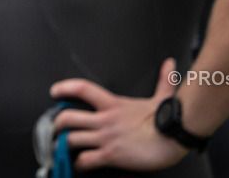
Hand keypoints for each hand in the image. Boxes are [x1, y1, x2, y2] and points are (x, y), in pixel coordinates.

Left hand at [50, 58, 188, 171]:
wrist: (175, 138)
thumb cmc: (167, 120)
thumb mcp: (162, 97)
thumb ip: (163, 80)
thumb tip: (169, 63)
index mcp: (113, 104)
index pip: (82, 89)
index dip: (65, 88)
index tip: (54, 91)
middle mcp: (105, 120)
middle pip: (68, 118)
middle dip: (56, 124)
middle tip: (54, 128)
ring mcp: (106, 138)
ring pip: (71, 139)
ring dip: (62, 145)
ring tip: (59, 148)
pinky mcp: (111, 155)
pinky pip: (86, 160)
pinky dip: (78, 163)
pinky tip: (78, 164)